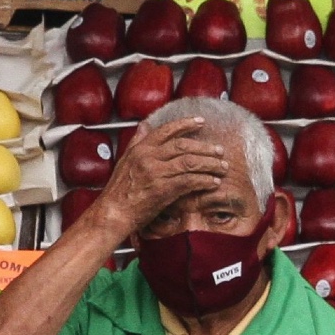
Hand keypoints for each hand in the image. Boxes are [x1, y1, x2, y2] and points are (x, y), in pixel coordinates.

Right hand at [95, 116, 228, 234]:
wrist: (113, 213)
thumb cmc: (119, 191)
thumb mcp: (125, 160)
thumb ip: (137, 142)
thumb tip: (145, 125)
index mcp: (141, 149)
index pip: (167, 130)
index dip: (186, 124)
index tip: (201, 122)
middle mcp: (148, 157)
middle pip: (184, 146)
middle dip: (205, 147)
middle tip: (219, 150)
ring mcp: (156, 172)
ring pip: (190, 162)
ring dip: (209, 164)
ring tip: (222, 167)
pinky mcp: (163, 189)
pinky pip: (189, 180)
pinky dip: (204, 180)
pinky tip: (212, 182)